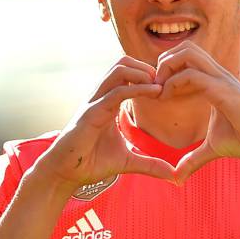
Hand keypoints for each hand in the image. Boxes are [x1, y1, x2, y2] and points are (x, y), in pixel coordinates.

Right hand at [34, 56, 174, 189]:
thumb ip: (151, 164)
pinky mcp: (92, 112)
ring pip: (119, 69)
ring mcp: (96, 102)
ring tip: (160, 86)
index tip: (166, 89)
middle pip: (123, 62)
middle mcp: (101, 96)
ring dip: (143, 72)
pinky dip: (138, 88)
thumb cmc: (91, 163)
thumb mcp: (128, 161)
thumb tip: (174, 176)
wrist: (64, 174)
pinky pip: (117, 92)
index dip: (148, 76)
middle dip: (146, 67)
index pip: (127, 73)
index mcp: (109, 102)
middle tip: (164, 83)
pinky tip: (156, 93)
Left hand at [153, 41, 239, 184]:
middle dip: (164, 62)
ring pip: (187, 53)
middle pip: (185, 47)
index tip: (157, 92)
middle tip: (155, 86)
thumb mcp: (213, 148)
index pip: (186, 58)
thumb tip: (177, 177)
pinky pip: (191, 75)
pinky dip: (173, 83)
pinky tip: (166, 98)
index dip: (167, 70)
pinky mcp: (222, 90)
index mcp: (215, 81)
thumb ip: (193, 158)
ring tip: (159, 90)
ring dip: (167, 67)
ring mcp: (220, 79)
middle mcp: (217, 74)